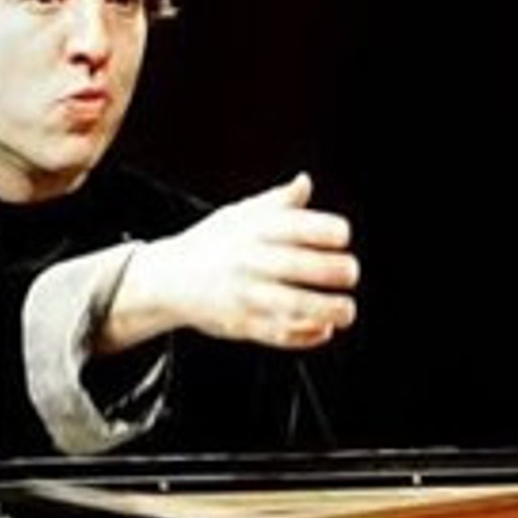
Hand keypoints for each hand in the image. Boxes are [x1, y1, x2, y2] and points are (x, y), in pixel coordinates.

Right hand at [102, 173, 359, 351]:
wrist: (166, 279)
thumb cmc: (210, 244)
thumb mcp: (238, 216)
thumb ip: (277, 202)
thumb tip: (305, 182)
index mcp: (252, 231)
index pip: (299, 226)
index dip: (330, 231)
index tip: (342, 236)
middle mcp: (249, 261)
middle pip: (300, 266)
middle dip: (336, 271)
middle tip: (350, 273)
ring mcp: (245, 295)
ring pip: (294, 306)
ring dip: (328, 310)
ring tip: (346, 311)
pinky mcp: (241, 325)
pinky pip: (279, 334)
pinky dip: (305, 336)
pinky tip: (322, 330)